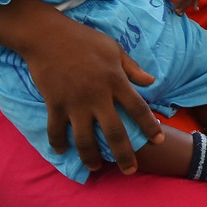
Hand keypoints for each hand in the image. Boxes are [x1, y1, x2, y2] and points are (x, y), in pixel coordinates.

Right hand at [17, 11, 160, 174]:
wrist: (47, 36)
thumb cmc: (84, 40)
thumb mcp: (114, 49)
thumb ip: (132, 68)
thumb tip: (151, 83)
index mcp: (115, 81)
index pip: (138, 109)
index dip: (150, 126)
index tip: (159, 140)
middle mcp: (97, 96)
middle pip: (114, 132)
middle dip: (125, 155)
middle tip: (131, 171)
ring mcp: (74, 103)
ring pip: (85, 138)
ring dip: (91, 156)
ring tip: (96, 167)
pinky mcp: (54, 104)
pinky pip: (56, 129)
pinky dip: (58, 142)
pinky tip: (62, 151)